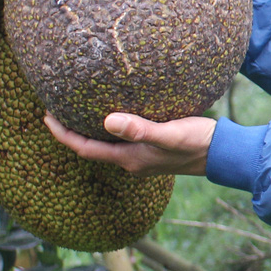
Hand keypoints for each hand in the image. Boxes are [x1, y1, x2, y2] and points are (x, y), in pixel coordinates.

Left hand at [45, 112, 213, 175]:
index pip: (84, 148)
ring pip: (106, 145)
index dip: (62, 134)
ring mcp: (142, 158)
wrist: (223, 153)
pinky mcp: (153, 150)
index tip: (47, 116)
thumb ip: (140, 130)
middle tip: (55, 109)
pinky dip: (109, 128)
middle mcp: (131, 162)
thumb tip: (108, 121)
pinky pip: (121, 141)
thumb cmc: (197, 143)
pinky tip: (113, 114)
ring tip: (77, 109)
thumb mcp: (169, 134)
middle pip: (90, 148)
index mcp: (129, 159)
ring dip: (89, 130)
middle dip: (71, 131)